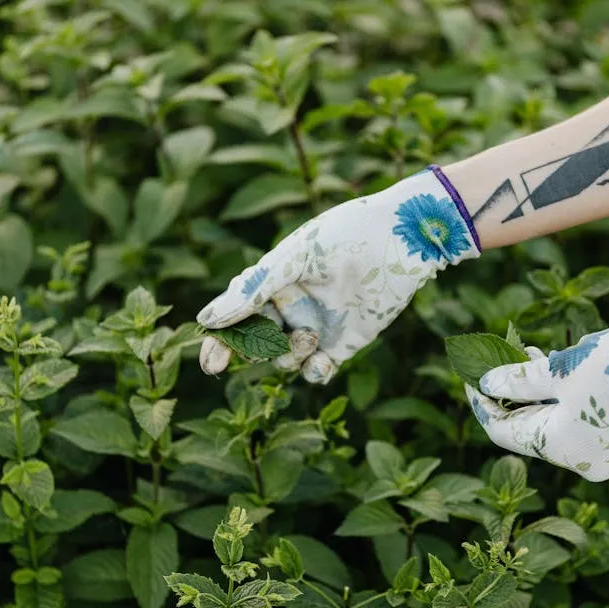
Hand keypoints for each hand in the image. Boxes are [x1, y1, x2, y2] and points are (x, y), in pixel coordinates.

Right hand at [197, 166, 480, 382]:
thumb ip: (253, 290)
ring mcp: (315, 327)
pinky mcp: (343, 343)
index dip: (221, 342)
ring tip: (309, 336)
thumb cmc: (345, 236)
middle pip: (257, 344)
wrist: (401, 239)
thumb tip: (207, 319)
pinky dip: (315, 372)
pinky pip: (318, 370)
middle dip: (252, 352)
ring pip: (286, 360)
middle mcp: (289, 307)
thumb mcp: (293, 259)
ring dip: (289, 355)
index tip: (212, 363)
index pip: (236, 317)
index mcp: (271, 282)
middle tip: (258, 350)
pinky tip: (321, 362)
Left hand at [468, 320, 608, 481]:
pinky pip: (590, 427)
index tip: (472, 376)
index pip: (504, 432)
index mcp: (561, 448)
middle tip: (505, 359)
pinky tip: (572, 374)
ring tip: (537, 356)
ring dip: (544, 396)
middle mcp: (585, 464)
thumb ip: (520, 380)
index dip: (484, 403)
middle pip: (534, 431)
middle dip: (516, 395)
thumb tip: (486, 384)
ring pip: (563, 427)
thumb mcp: (561, 367)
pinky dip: (573, 404)